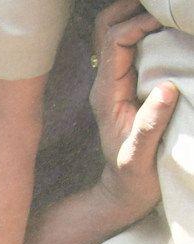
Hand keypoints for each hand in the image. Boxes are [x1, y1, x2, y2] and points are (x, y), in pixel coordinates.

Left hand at [89, 2, 176, 228]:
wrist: (123, 194)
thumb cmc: (133, 179)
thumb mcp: (140, 159)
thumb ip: (149, 127)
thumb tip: (166, 89)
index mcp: (106, 93)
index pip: (116, 40)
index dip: (141, 22)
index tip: (168, 21)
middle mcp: (106, 82)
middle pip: (108, 26)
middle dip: (133, 8)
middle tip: (166, 7)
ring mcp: (114, 81)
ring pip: (116, 31)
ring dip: (139, 15)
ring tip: (167, 13)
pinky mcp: (126, 83)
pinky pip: (130, 44)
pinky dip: (146, 29)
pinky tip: (166, 28)